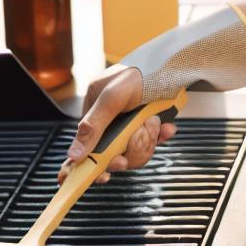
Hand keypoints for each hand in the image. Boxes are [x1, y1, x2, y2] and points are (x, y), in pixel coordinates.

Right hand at [57, 64, 177, 183]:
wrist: (171, 66)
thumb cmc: (137, 75)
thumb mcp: (111, 98)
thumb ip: (93, 126)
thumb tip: (73, 154)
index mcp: (94, 113)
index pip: (83, 146)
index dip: (85, 166)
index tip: (95, 178)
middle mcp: (110, 123)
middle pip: (114, 155)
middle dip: (129, 150)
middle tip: (135, 142)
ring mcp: (130, 126)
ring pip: (135, 152)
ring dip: (147, 139)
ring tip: (153, 121)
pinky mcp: (148, 128)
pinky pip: (153, 144)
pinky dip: (161, 136)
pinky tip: (166, 126)